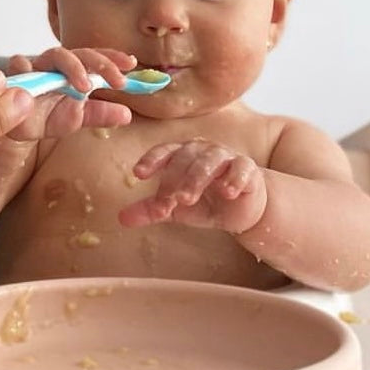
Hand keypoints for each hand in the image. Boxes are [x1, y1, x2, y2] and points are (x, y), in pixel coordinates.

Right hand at [2, 46, 136, 140]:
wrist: (17, 127)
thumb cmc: (47, 116)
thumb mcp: (77, 118)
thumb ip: (100, 114)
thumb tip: (127, 114)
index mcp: (72, 71)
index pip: (94, 58)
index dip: (112, 58)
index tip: (131, 64)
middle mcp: (55, 65)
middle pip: (79, 53)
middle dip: (99, 63)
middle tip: (117, 81)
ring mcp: (35, 67)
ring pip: (54, 54)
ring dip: (72, 67)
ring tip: (84, 87)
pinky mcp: (14, 74)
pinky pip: (19, 64)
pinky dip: (26, 66)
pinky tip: (36, 73)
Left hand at [118, 140, 267, 233]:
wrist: (241, 211)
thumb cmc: (205, 203)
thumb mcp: (176, 209)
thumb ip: (151, 210)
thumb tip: (121, 219)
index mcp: (181, 154)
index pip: (163, 152)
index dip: (151, 160)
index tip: (138, 173)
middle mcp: (201, 150)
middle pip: (184, 159)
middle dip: (175, 180)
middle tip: (170, 200)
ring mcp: (225, 157)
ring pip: (210, 161)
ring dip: (197, 178)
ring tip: (187, 199)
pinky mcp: (247, 169)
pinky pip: (241, 168)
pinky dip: (234, 178)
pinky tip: (227, 192)